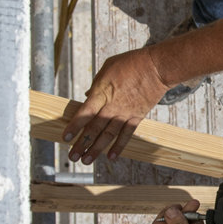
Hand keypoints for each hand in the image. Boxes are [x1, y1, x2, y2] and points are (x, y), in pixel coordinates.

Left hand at [63, 48, 167, 162]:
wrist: (157, 68)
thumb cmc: (131, 63)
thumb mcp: (108, 67)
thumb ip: (96, 85)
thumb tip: (88, 96)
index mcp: (102, 92)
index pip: (84, 113)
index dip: (74, 126)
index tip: (65, 137)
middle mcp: (112, 106)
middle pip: (94, 128)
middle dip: (82, 144)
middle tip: (73, 156)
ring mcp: (125, 113)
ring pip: (108, 135)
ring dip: (97, 149)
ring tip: (87, 160)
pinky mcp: (137, 117)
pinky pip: (127, 134)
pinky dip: (119, 146)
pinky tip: (111, 156)